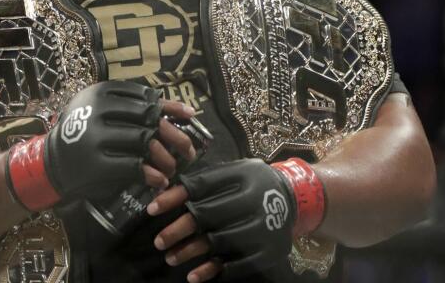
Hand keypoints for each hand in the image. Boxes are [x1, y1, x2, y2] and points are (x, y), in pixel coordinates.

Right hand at [6, 80, 195, 210]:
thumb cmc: (84, 134)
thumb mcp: (102, 111)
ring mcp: (95, 137)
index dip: (172, 107)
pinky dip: (152, 175)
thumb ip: (134, 107)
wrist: (50, 162)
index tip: (191, 116)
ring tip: (174, 168)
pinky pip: (133, 167)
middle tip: (189, 150)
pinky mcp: (95, 163)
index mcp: (101, 93)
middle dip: (175, 136)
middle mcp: (98, 110)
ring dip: (166, 159)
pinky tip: (160, 181)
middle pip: (150, 119)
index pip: (146, 97)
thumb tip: (184, 110)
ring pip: (145, 143)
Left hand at [148, 158, 297, 281]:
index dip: (174, 197)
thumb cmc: (252, 183)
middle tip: (158, 241)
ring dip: (190, 252)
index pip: (202, 185)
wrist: (292, 198)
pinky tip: (194, 275)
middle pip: (208, 215)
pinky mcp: (268, 250)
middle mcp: (254, 199)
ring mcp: (263, 227)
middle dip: (178, 229)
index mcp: (243, 175)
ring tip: (171, 257)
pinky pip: (235, 265)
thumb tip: (166, 194)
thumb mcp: (234, 171)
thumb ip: (206, 180)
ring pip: (218, 242)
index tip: (152, 209)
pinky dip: (212, 271)